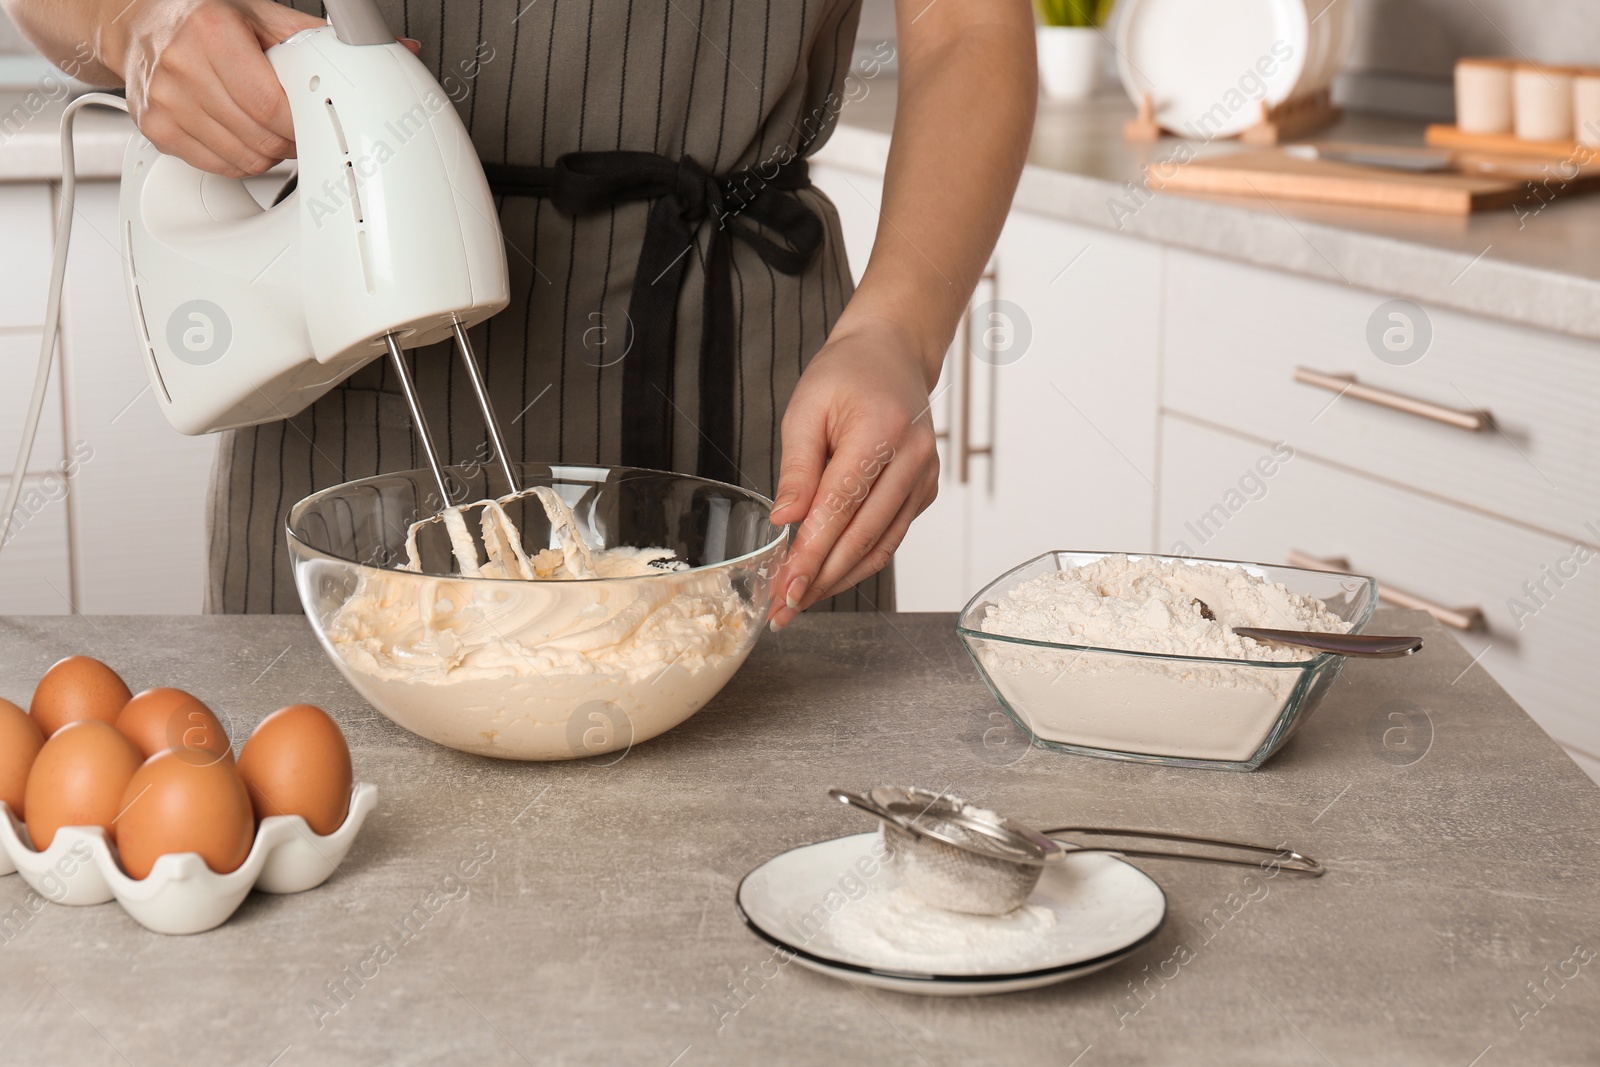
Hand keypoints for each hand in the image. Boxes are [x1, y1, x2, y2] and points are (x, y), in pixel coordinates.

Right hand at [108, 0, 420, 177]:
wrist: (139, 21)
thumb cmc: (205, 16)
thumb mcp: (263, 15)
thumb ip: (321, 39)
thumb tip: (396, 47)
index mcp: (211, 31)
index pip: (272, 106)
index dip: (302, 122)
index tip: (315, 118)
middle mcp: (182, 65)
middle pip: (261, 137)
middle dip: (290, 140)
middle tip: (296, 126)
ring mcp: (165, 100)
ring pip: (244, 158)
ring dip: (269, 153)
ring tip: (268, 127)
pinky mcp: (157, 128)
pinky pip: (218, 166)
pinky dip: (241, 160)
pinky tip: (242, 135)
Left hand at [767, 316, 939, 628]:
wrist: (893, 354)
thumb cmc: (846, 375)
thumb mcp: (806, 409)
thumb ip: (797, 468)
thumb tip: (784, 521)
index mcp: (882, 432)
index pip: (840, 507)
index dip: (810, 555)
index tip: (782, 588)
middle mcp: (913, 459)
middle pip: (863, 536)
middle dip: (820, 579)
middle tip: (783, 609)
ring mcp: (925, 478)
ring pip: (881, 546)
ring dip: (838, 579)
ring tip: (799, 601)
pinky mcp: (925, 491)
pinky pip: (891, 536)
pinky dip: (859, 561)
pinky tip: (827, 574)